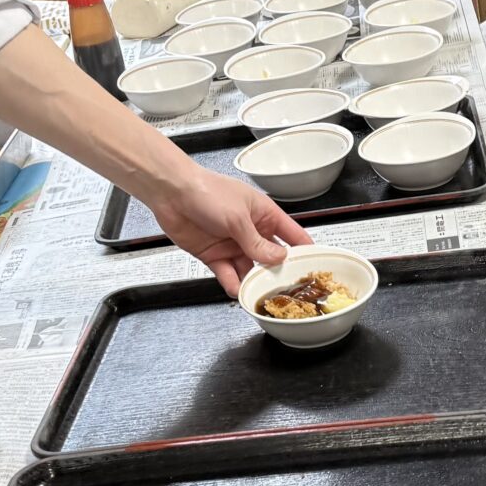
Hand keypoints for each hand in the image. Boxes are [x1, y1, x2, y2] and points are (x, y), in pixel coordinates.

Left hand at [147, 162, 311, 292]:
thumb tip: (277, 259)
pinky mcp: (214, 255)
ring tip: (260, 294)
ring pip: (250, 269)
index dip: (304, 249)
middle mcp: (250, 231)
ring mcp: (232, 244)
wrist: (171, 193)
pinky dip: (233, 283)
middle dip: (278, 272)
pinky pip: (228, 273)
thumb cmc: (206, 191)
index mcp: (263, 214)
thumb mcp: (238, 217)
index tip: (314, 265)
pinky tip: (238, 290)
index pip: (291, 233)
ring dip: (254, 282)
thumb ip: (257, 242)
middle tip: (286, 289)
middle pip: (271, 257)